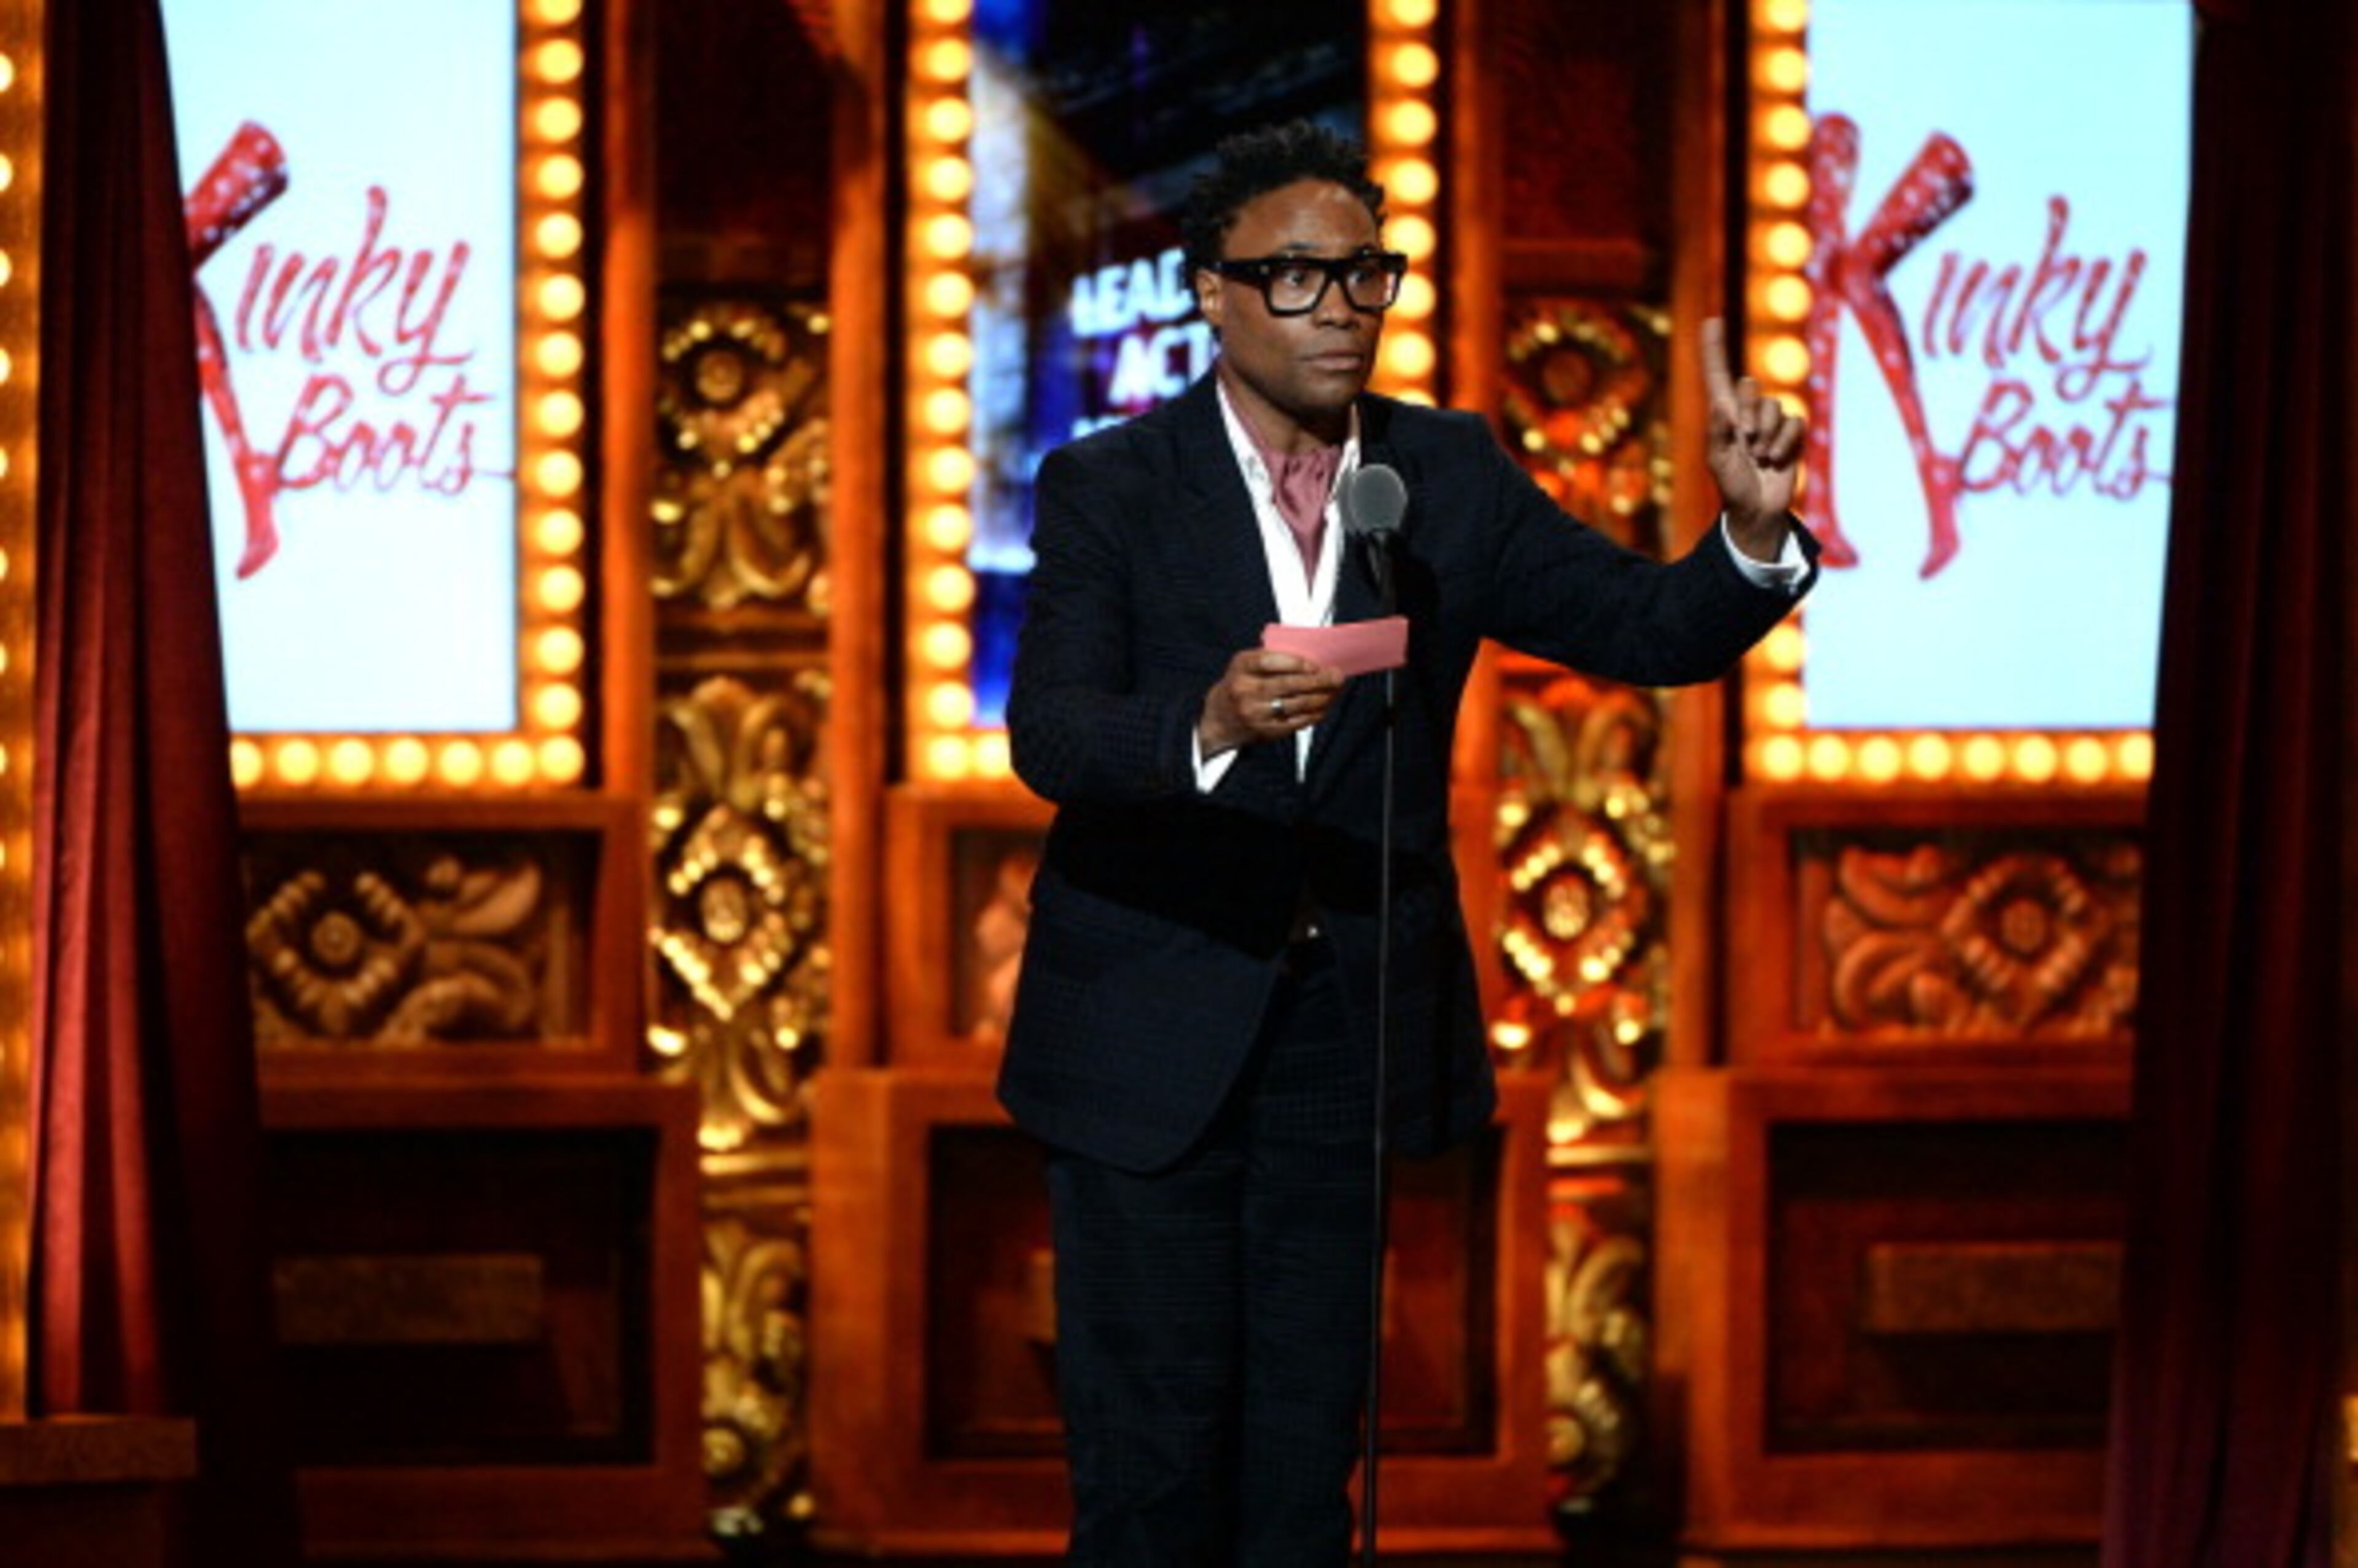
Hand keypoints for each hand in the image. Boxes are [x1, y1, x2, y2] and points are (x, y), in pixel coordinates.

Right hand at [1198, 648, 1343, 757]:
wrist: (1217, 721)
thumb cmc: (1239, 685)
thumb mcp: (1244, 666)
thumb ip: (1271, 658)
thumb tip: (1312, 657)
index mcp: (1240, 667)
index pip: (1268, 662)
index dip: (1295, 663)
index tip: (1315, 664)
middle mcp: (1245, 691)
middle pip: (1287, 685)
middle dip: (1317, 680)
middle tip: (1337, 675)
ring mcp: (1255, 713)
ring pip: (1296, 704)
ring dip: (1321, 697)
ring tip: (1335, 690)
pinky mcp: (1265, 731)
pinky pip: (1296, 721)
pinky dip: (1314, 714)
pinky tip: (1324, 706)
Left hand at [1701, 317, 1806, 558]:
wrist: (1758, 509)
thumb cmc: (1732, 487)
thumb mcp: (1718, 462)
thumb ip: (1718, 433)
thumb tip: (1722, 406)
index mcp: (1723, 415)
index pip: (1717, 375)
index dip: (1713, 349)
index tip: (1711, 320)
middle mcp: (1746, 411)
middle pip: (1749, 386)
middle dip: (1747, 414)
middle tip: (1746, 442)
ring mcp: (1770, 421)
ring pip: (1773, 405)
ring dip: (1766, 434)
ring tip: (1759, 457)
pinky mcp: (1791, 433)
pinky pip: (1794, 422)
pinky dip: (1784, 441)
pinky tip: (1776, 459)